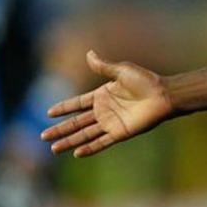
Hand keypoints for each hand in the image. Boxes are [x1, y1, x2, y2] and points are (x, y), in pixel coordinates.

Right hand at [41, 51, 174, 156]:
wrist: (164, 95)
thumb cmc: (146, 81)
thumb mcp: (122, 71)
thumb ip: (103, 66)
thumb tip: (89, 52)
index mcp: (103, 95)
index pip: (77, 103)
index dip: (64, 108)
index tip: (48, 112)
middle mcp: (104, 110)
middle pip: (77, 122)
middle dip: (60, 129)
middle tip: (43, 136)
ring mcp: (111, 123)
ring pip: (85, 134)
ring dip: (70, 141)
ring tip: (53, 148)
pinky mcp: (120, 132)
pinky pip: (102, 142)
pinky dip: (90, 148)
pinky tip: (77, 153)